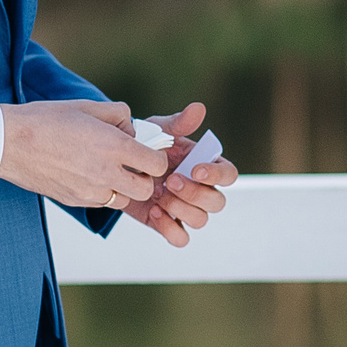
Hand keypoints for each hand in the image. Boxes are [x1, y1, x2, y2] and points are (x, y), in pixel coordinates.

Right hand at [0, 99, 165, 212]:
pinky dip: (102, 193)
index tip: (145, 151)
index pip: (156, 164)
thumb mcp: (87, 106)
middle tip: (131, 164)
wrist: (8, 142)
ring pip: (124, 200)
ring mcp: (89, 192)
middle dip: (144, 178)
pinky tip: (87, 175)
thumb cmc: (46, 120)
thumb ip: (118, 115)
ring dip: (122, 188)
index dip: (155, 158)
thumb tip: (131, 129)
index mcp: (113, 146)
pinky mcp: (74, 201)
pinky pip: (101, 204)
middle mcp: (105, 173)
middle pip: (146, 189)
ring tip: (107, 170)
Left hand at [133, 101, 233, 247]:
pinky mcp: (169, 224)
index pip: (228, 175)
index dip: (216, 175)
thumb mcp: (159, 130)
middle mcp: (202, 190)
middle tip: (170, 181)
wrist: (118, 164)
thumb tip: (199, 108)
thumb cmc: (146, 144)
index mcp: (206, 165)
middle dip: (195, 194)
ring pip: (201, 220)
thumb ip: (178, 123)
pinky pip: (181, 238)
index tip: (194, 169)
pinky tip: (154, 211)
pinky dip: (169, 228)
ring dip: (181, 209)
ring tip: (158, 195)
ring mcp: (186, 209)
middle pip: (217, 202)